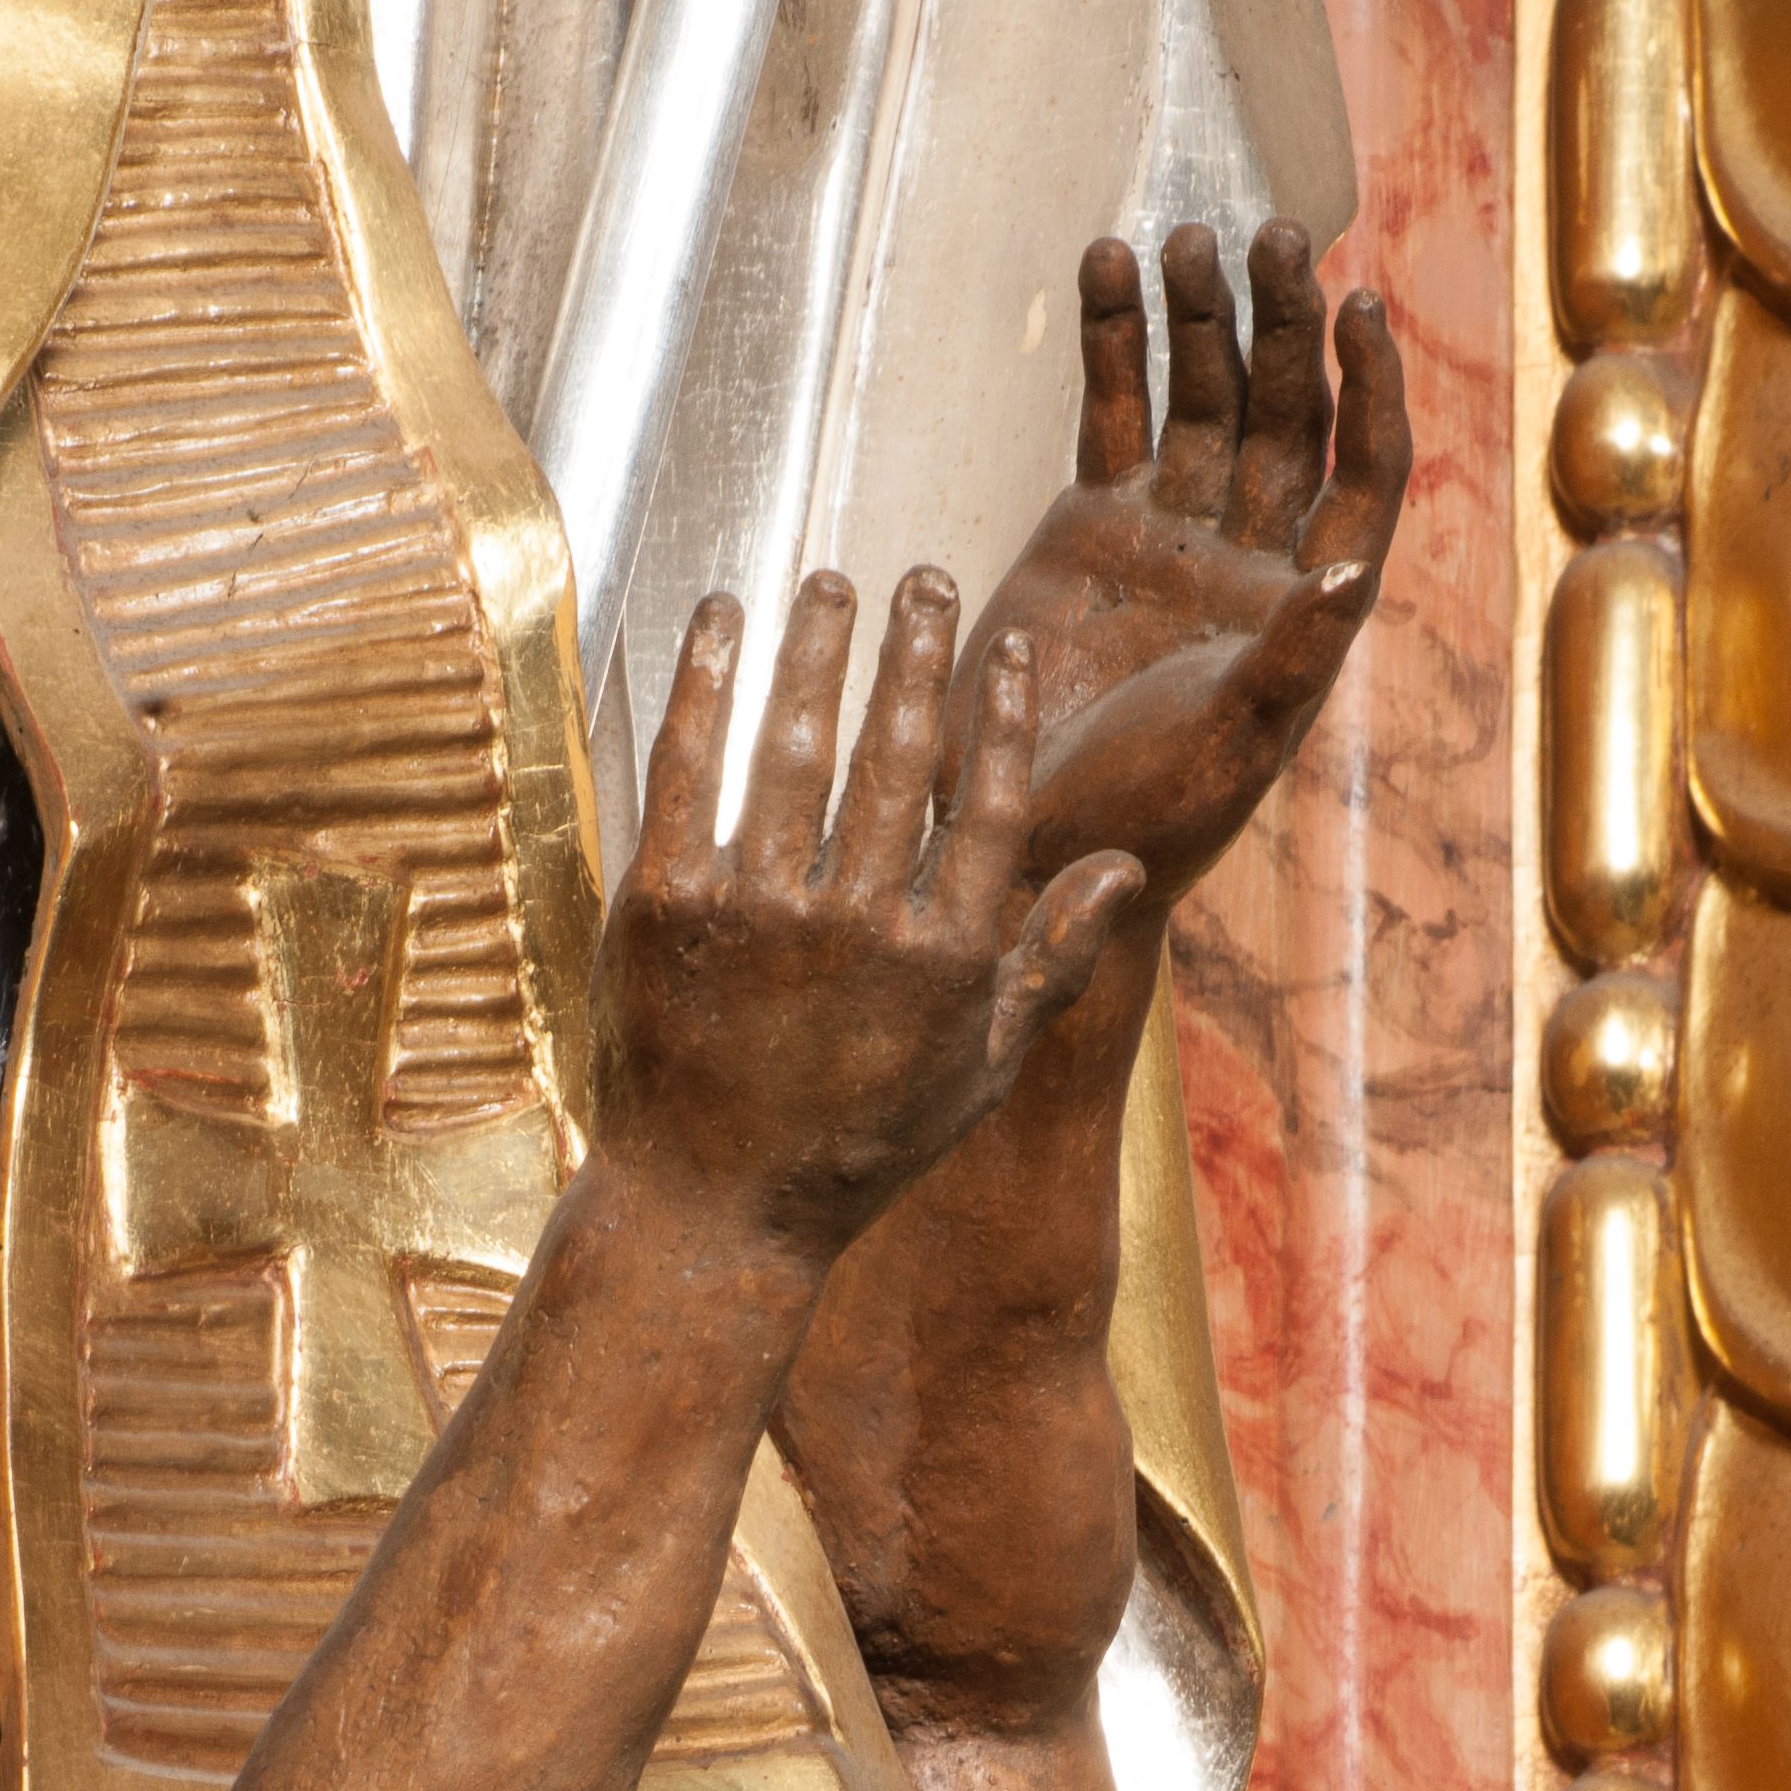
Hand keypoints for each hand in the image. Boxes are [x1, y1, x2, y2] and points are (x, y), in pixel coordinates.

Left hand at [590, 568, 1141, 1258]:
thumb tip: (1125, 863)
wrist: (714, 1211)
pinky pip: (687, 766)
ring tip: (832, 581)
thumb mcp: (979, 1072)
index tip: (1003, 647)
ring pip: (796, 744)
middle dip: (913, 653)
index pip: (985, 806)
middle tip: (920, 579)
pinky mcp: (666, 907)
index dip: (998, 715)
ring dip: (818, 646)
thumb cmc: (857, 1148)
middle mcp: (857, 930)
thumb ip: (1054, 962)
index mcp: (943, 964)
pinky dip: (706, 681)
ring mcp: (757, 915)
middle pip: (896, 756)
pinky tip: (721, 617)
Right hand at [944, 222, 1410, 913]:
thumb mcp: (1228, 748)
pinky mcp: (1092, 524)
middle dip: (1283, 322)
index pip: (1364, 472)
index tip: (1359, 305)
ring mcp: (1170, 531)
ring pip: (1203, 396)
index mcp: (1305, 608)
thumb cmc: (1145, 819)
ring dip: (1201, 315)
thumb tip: (1352, 571)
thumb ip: (1290, 659)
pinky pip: (1115, 411)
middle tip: (1274, 237)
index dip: (1370, 388)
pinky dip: (1116, 338)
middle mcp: (1249, 556)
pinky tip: (1108, 261)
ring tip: (1185, 241)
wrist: (1027, 840)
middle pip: (1288, 411)